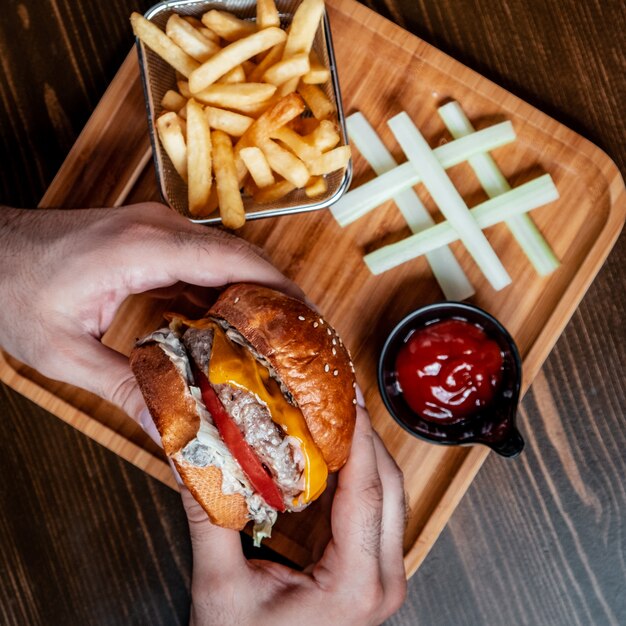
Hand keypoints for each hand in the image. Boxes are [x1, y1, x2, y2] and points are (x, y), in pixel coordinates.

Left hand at [0, 203, 300, 424]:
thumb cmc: (11, 288)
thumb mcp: (61, 351)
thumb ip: (123, 388)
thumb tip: (169, 430)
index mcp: (144, 247)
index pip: (234, 259)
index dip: (280, 287)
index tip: (310, 319)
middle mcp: (159, 228)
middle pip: (241, 255)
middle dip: (277, 294)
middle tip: (302, 339)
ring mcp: (155, 228)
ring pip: (225, 256)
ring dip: (253, 292)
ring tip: (276, 336)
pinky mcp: (150, 238)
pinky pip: (202, 260)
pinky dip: (224, 289)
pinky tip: (231, 324)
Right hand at [184, 407, 406, 625]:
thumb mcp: (220, 587)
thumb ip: (208, 516)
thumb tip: (192, 455)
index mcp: (355, 586)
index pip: (367, 491)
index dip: (358, 437)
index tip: (347, 398)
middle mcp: (384, 581)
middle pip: (388, 486)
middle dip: (365, 435)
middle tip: (339, 396)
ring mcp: (385, 577)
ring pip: (390, 496)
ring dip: (366, 452)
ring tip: (338, 415)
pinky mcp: (375, 572)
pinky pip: (378, 511)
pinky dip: (361, 476)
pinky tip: (337, 453)